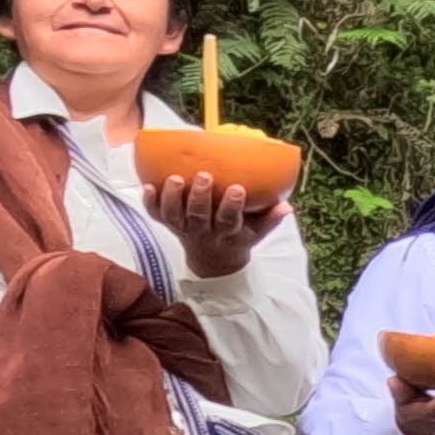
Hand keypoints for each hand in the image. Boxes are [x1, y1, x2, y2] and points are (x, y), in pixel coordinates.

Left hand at [139, 169, 273, 272]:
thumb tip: (287, 206)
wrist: (212, 259)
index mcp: (226, 232)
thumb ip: (271, 219)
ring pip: (174, 216)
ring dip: (172, 198)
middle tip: (203, 176)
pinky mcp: (169, 224)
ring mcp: (183, 228)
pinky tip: (148, 185)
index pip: (229, 219)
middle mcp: (203, 231)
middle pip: (199, 216)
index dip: (232, 205)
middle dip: (200, 197)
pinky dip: (151, 202)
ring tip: (174, 178)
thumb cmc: (239, 236)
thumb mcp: (257, 232)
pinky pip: (156, 215)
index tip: (237, 188)